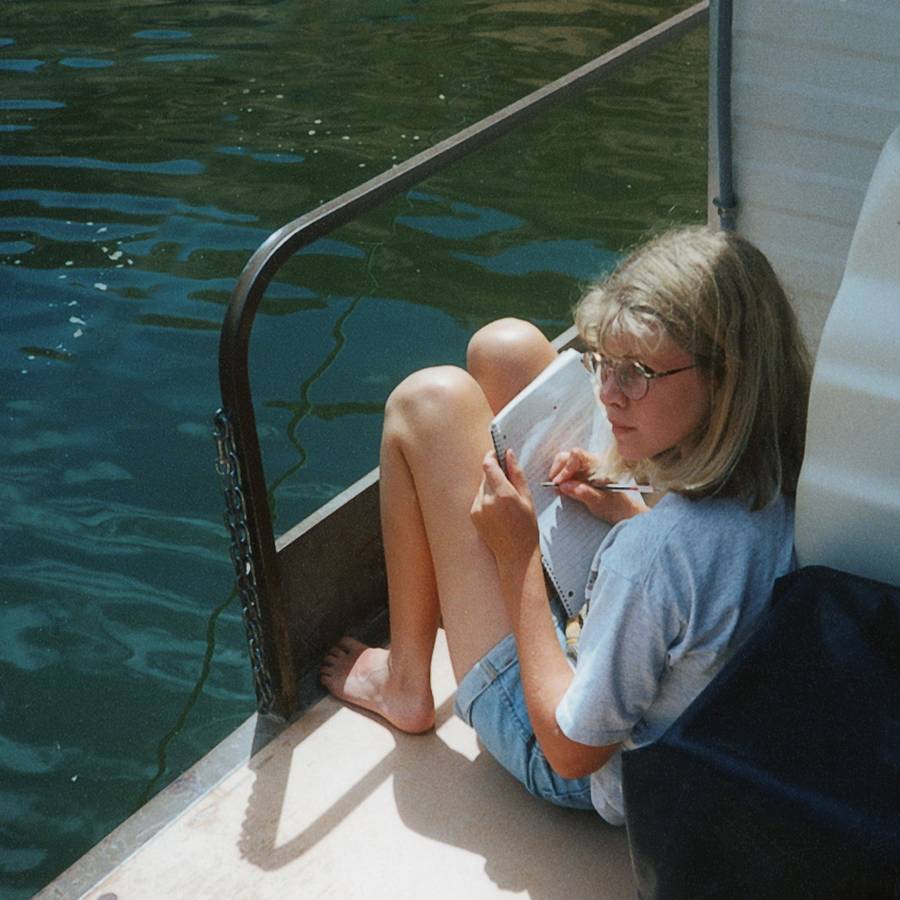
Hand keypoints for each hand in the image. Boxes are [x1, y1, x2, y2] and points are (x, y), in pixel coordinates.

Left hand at [470, 449, 538, 564]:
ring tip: (506, 502)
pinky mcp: (473, 515)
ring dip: (491, 487)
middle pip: (486, 475)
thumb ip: (517, 473)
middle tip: (508, 482)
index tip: (496, 453)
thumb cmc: (526, 528)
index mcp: (503, 494)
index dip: (491, 456)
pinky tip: (499, 511)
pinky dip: (487, 498)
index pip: (488, 466)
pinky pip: (479, 498)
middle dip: (495, 474)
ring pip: (482, 487)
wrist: (515, 555)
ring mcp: (477, 508)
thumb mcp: (527, 498)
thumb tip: (509, 454)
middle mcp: (487, 501)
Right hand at [547, 448, 646, 524]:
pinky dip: (563, 478)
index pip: (577, 455)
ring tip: (558, 488)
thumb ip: (581, 492)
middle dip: (558, 469)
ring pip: (567, 462)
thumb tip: (563, 485)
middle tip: (555, 485)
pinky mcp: (584, 475)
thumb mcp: (599, 502)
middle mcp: (593, 463)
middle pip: (569, 456)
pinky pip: (570, 471)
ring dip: (559, 474)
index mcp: (599, 465)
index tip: (559, 483)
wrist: (626, 512)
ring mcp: (588, 468)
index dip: (565, 468)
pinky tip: (562, 489)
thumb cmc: (617, 506)